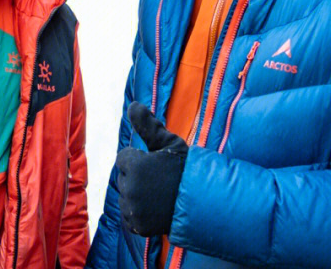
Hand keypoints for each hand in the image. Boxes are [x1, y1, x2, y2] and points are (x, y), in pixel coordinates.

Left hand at [115, 101, 187, 235]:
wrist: (205, 202)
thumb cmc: (187, 168)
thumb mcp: (169, 143)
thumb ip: (148, 125)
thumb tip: (132, 104)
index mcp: (134, 166)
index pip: (124, 158)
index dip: (141, 159)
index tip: (157, 164)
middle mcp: (130, 189)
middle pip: (124, 177)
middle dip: (138, 176)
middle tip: (161, 180)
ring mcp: (134, 210)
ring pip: (126, 197)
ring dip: (137, 195)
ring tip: (160, 194)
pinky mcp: (138, 226)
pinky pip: (130, 216)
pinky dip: (139, 214)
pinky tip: (156, 208)